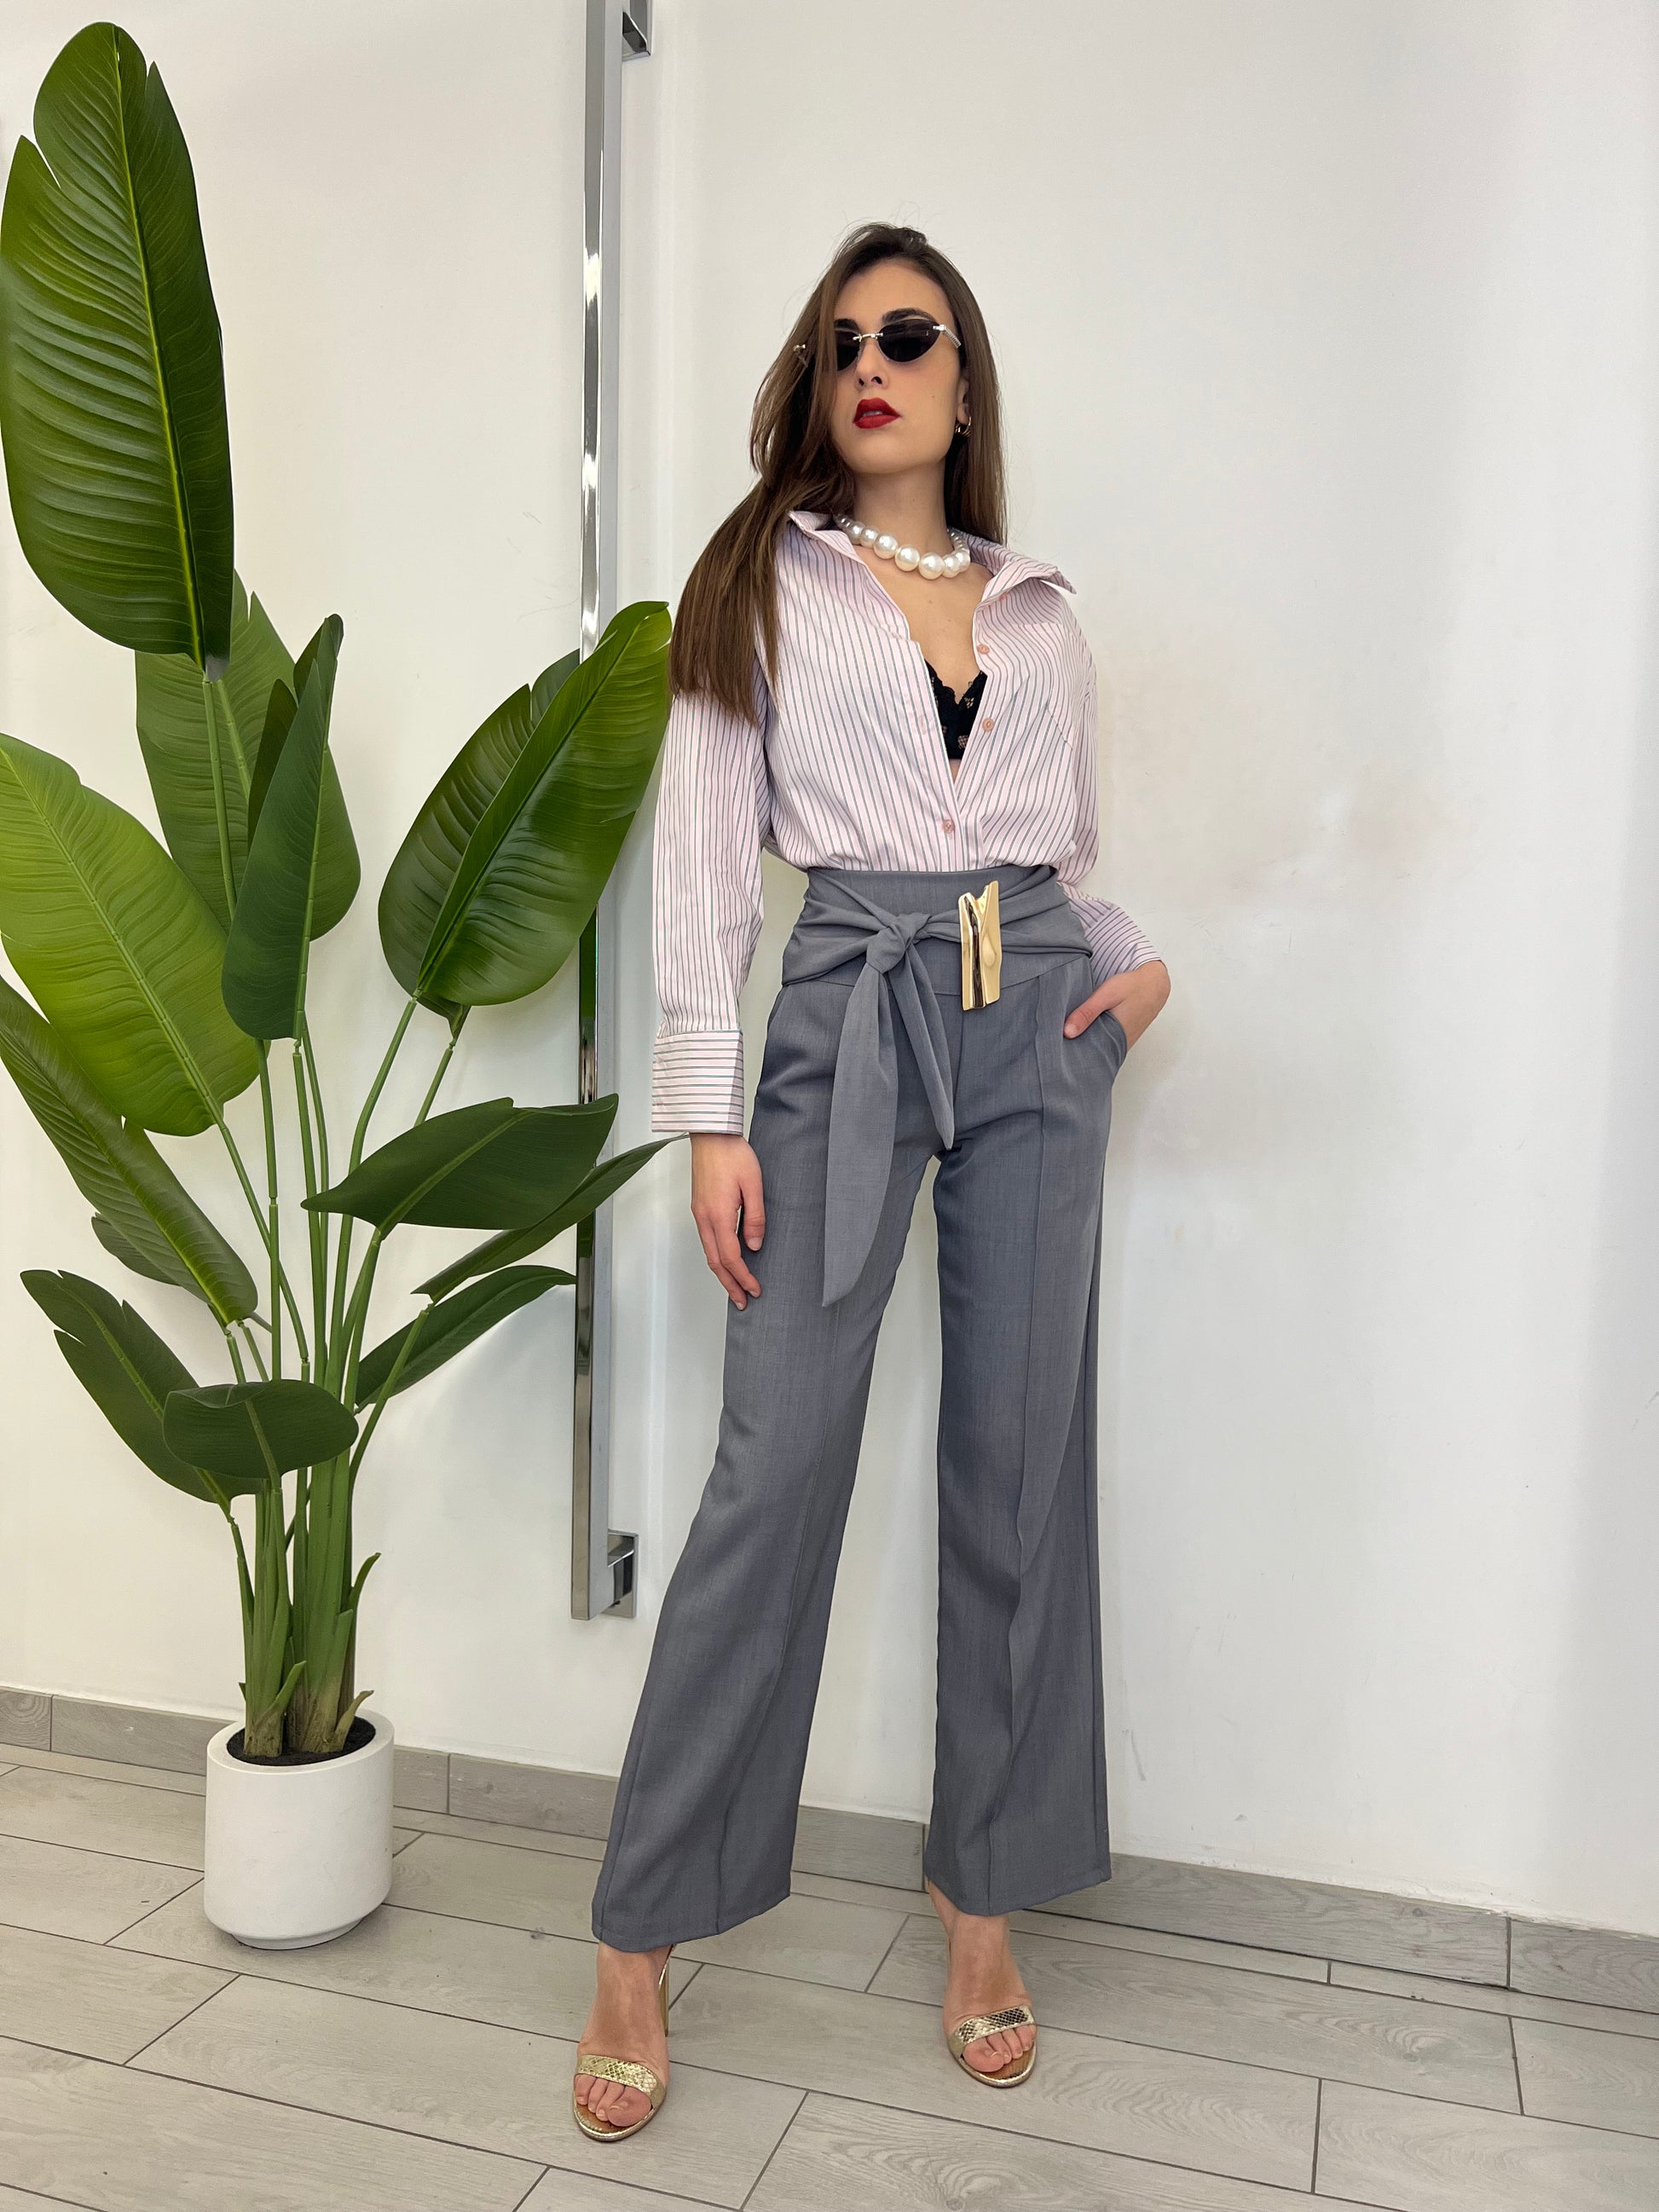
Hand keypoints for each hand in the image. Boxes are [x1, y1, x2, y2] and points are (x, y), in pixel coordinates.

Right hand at [687, 1132, 765, 1306]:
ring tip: (734, 1287)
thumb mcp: (753, 1184)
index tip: (755, 1289)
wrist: (711, 1134)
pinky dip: (716, 1257)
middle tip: (741, 1301)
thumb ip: (755, 1217)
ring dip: (721, 1273)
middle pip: (714, 1262)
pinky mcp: (699, 1207)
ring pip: (708, 1252)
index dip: (743, 1277)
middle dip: (729, 1284)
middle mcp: (704, 1218)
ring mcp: (699, 1213)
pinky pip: (706, 1240)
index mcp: (717, 1215)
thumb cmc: (732, 1154)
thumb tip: (754, 1246)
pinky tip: (726, 1260)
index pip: (730, 1257)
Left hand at [1063, 957, 1169, 1048]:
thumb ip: (1087, 1013)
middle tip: (1056, 1043)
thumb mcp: (1106, 995)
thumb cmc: (1132, 987)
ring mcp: (1122, 1043)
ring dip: (1085, 1043)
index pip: (1087, 1055)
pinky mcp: (1122, 1038)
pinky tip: (1083, 1030)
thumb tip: (1067, 1032)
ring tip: (1067, 1036)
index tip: (1055, 1049)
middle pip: (1091, 1054)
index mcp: (1114, 1038)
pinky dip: (1094, 1038)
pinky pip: (1104, 1043)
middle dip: (1075, 1049)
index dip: (1071, 1053)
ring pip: (1098, 1048)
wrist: (1154, 984)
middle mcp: (1119, 1045)